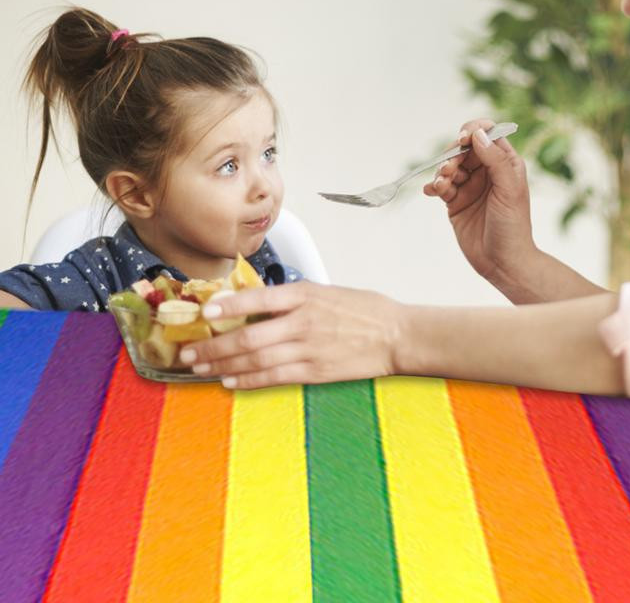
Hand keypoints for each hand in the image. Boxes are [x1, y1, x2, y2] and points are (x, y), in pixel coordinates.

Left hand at [178, 281, 404, 389]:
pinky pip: (274, 377)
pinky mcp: (315, 371)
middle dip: (214, 345)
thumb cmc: (365, 310)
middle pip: (248, 336)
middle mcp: (302, 321)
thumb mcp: (327, 291)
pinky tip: (231, 382)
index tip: (205, 310)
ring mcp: (308, 349)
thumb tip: (258, 304)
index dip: (228, 305)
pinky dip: (249, 380)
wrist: (396, 335)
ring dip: (224, 365)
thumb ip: (293, 299)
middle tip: (189, 352)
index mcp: (305, 295)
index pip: (258, 298)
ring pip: (256, 359)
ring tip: (201, 368)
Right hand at [423, 118, 536, 288]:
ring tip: (442, 185)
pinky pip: (440, 186)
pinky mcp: (455, 201)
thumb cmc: (513, 226)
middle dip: (453, 155)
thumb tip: (478, 134)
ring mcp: (470, 186)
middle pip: (463, 149)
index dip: (473, 131)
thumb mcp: (509, 189)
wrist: (502, 262)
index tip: (463, 140)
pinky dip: (434, 186)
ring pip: (449, 166)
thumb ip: (495, 160)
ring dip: (442, 171)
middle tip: (449, 169)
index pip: (487, 134)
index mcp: (505, 163)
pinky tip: (431, 192)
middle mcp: (487, 171)